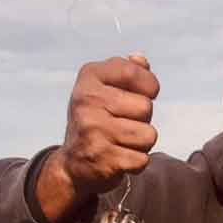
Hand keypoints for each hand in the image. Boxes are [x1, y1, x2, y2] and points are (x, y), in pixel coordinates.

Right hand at [36, 54, 159, 222]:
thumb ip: (127, 71)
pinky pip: (142, 159)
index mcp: (90, 76)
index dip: (149, 86)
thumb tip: (140, 59)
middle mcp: (86, 100)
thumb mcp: (105, 88)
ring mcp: (92, 129)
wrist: (72, 163)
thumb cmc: (98, 119)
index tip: (139, 94)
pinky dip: (136, 162)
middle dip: (143, 119)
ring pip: (148, 135)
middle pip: (146, 107)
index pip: (135, 73)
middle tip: (122, 124)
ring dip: (141, 143)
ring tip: (121, 142)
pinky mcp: (102, 158)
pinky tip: (118, 158)